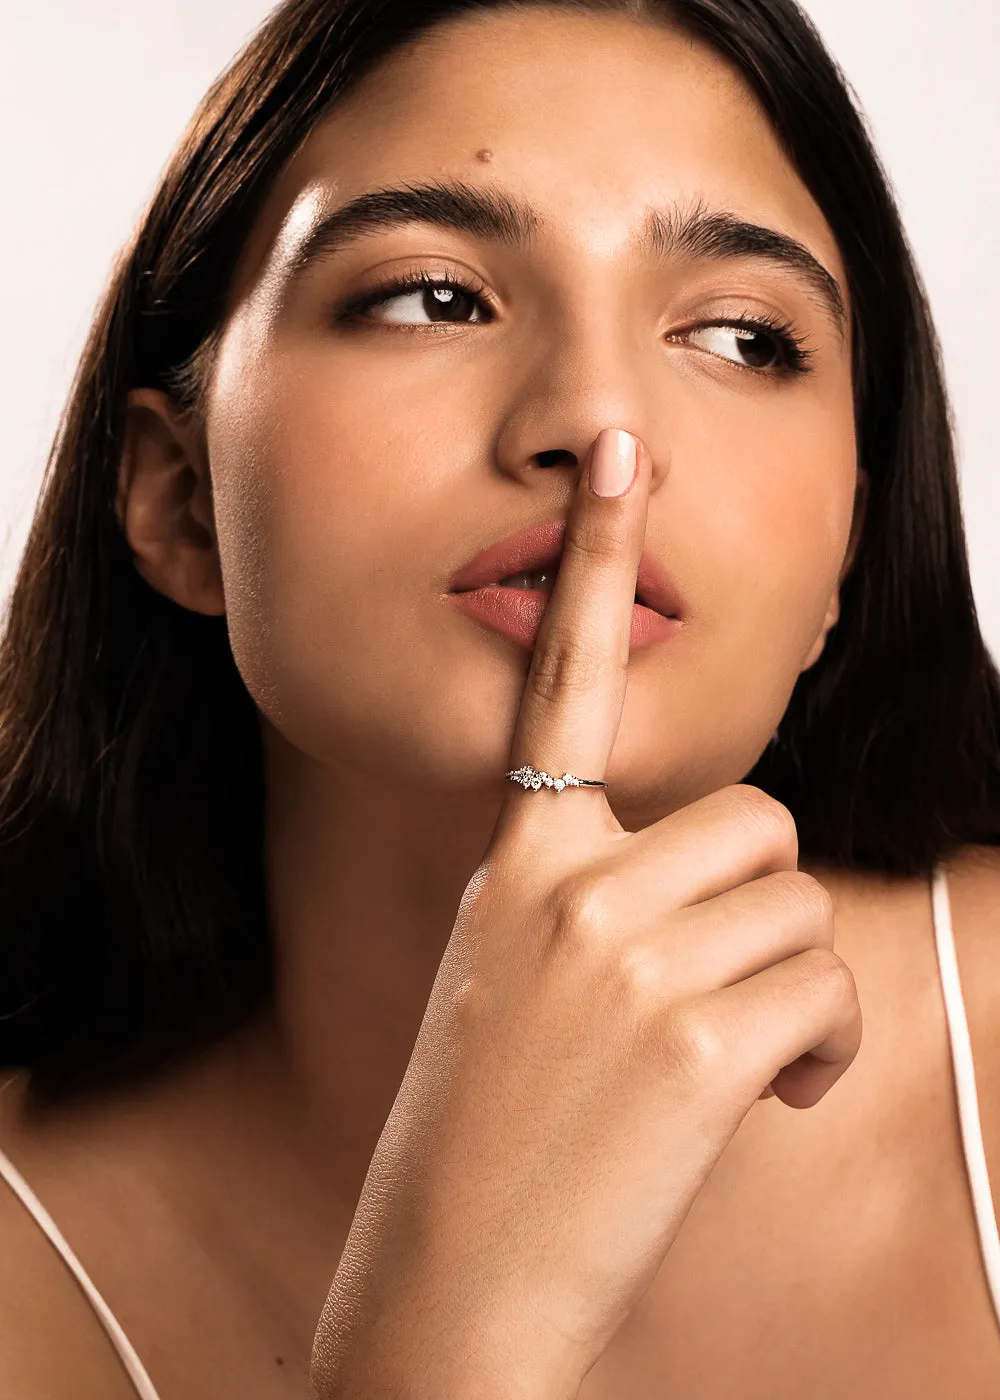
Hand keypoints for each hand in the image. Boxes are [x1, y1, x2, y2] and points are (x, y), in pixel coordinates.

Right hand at [310, 428, 861, 1399]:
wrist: (447, 1282)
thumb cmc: (482, 1132)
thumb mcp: (504, 977)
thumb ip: (584, 898)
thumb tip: (705, 877)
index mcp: (514, 862)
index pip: (556, 682)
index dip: (590, 561)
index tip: (616, 458)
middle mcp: (566, 885)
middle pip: (751, 819)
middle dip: (759, 900)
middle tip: (720, 989)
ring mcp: (627, 956)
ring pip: (796, 899)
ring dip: (788, 982)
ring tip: (732, 1059)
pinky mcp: (694, 1036)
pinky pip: (822, 984)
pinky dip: (816, 1047)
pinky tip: (763, 1099)